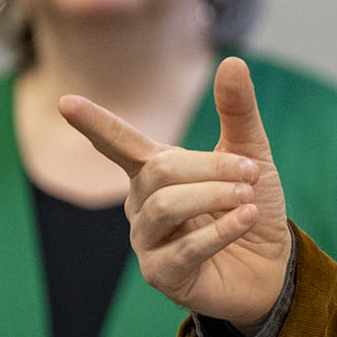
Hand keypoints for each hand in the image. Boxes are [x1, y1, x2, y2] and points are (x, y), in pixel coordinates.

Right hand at [59, 56, 290, 333]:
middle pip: (160, 171)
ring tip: (247, 198)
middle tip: (250, 173)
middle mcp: (142, 204)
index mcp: (154, 170)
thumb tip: (233, 61)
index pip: (119, 143)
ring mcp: (147, 241)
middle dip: (210, 167)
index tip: (65, 102)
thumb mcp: (251, 154)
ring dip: (215, 196)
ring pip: (166, 206)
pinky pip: (184, 248)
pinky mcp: (162, 275)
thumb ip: (238, 112)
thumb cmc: (251, 206)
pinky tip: (245, 219)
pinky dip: (221, 231)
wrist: (271, 266)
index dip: (95, 123)